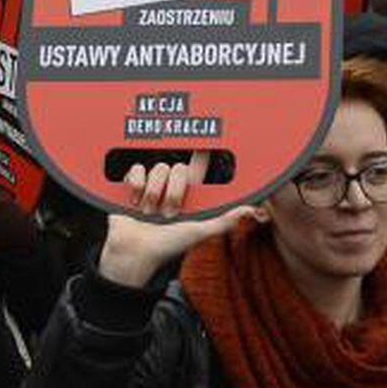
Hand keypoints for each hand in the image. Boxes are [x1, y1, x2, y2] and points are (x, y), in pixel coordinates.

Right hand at [99, 153, 253, 287]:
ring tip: (150, 213)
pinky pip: (137, 170)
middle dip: (173, 193)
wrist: (135, 251)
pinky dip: (136, 187)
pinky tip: (134, 202)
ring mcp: (151, 185)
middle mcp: (171, 186)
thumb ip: (225, 221)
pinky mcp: (132, 184)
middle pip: (177, 168)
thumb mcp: (199, 232)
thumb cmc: (167, 246)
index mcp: (189, 194)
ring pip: (158, 169)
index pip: (198, 165)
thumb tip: (253, 211)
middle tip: (168, 213)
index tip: (207, 135)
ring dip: (153, 195)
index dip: (202, 151)